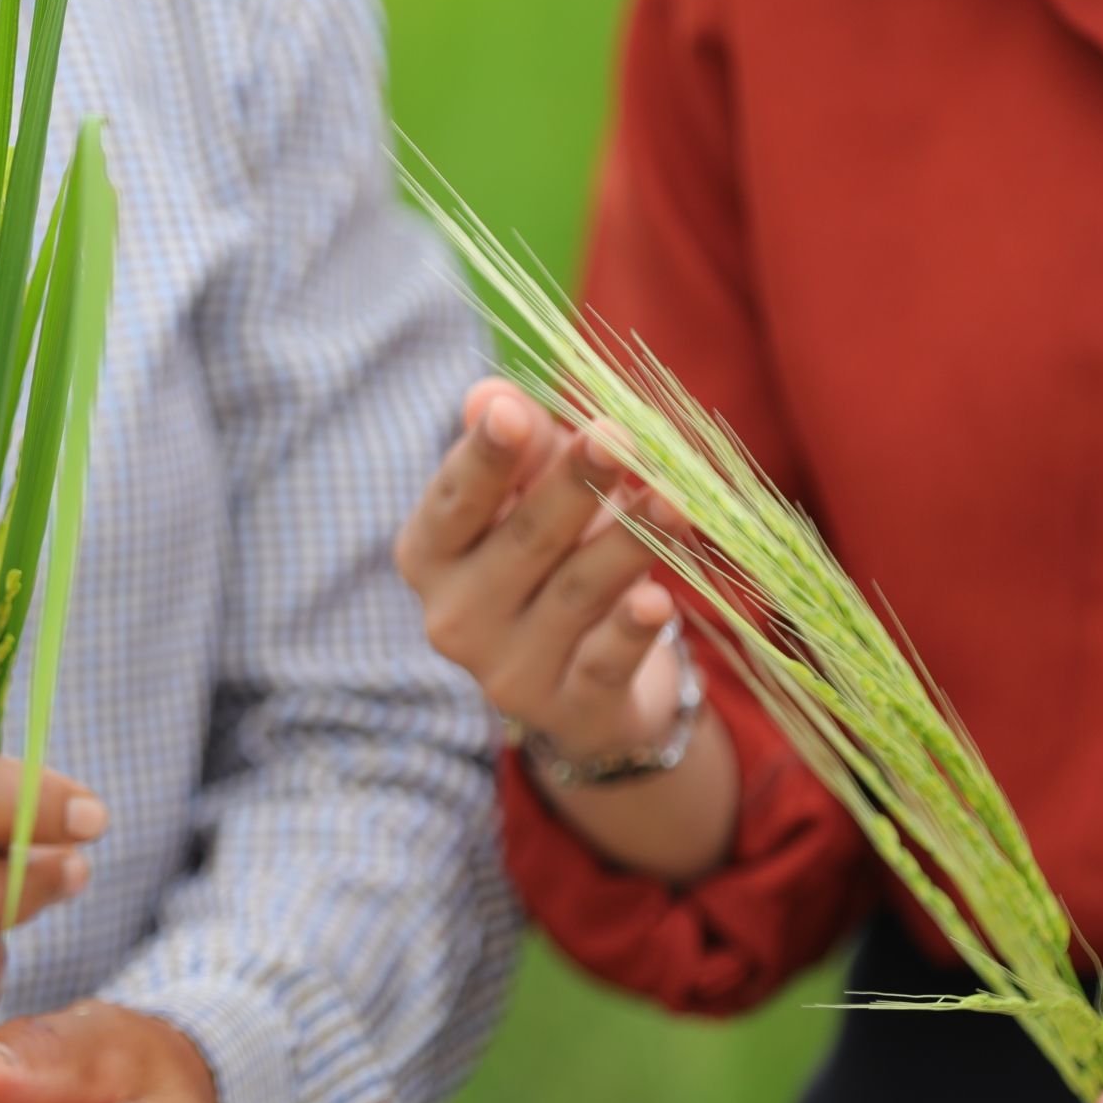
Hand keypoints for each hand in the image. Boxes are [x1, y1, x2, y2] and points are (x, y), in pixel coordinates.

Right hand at [394, 378, 691, 762]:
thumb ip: (520, 447)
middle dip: (573, 485)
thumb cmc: (550, 565)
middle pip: (523, 541)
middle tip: (617, 436)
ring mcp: (508, 670)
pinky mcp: (567, 709)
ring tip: (673, 498)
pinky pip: (604, 662)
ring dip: (628, 542)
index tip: (515, 413)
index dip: (485, 457)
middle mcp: (453, 617)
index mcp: (429, 555)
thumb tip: (490, 394)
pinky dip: (630, 631)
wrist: (581, 689)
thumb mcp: (530, 500)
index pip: (455, 500)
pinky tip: (657, 602)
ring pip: (575, 594)